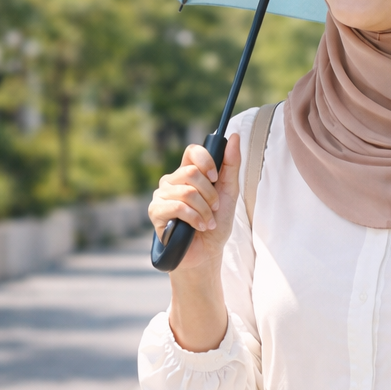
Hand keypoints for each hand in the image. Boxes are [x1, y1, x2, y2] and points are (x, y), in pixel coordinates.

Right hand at [148, 133, 240, 276]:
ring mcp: (161, 195)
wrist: (206, 253)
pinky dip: (194, 218)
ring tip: (207, 222)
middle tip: (214, 208)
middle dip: (209, 194)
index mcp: (187, 173)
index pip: (192, 151)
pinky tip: (198, 227)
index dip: (206, 160)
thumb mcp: (229, 192)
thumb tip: (234, 136)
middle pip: (191, 172)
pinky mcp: (156, 212)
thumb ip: (231, 165)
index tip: (215, 177)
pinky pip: (178, 207)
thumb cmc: (216, 223)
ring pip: (187, 191)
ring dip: (204, 210)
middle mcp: (172, 180)